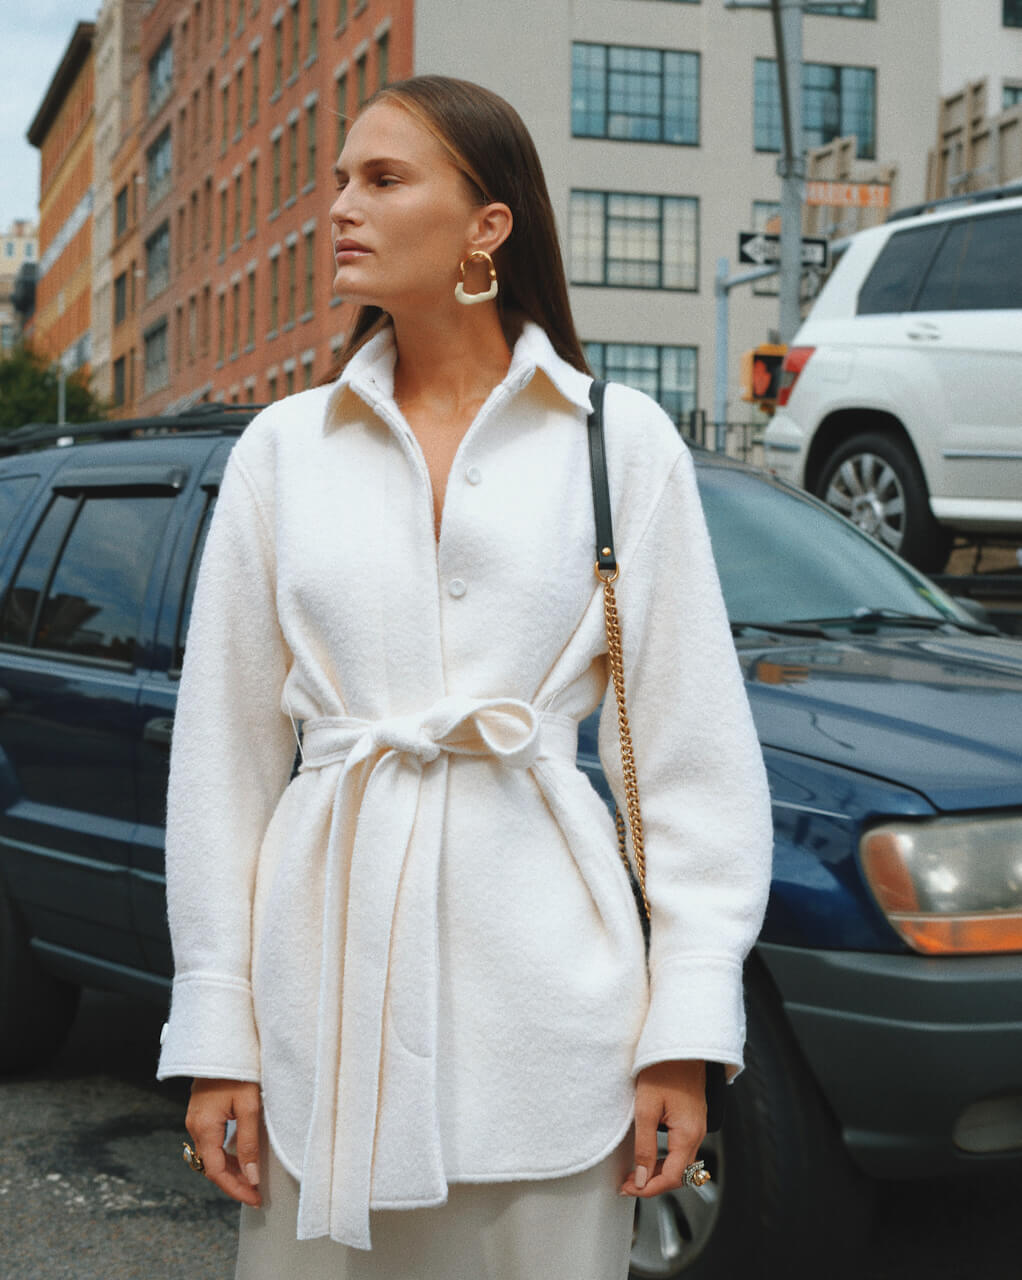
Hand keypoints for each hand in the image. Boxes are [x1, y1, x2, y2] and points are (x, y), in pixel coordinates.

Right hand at [186, 1078, 262, 1206]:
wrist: (222, 1042)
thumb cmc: (238, 1070)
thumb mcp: (249, 1106)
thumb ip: (249, 1143)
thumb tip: (251, 1177)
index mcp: (204, 1128)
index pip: (217, 1172)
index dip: (236, 1189)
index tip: (255, 1198)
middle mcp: (194, 1126)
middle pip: (212, 1166)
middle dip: (234, 1182)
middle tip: (256, 1192)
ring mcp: (195, 1120)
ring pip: (210, 1155)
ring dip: (230, 1168)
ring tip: (252, 1178)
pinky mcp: (201, 1113)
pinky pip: (211, 1142)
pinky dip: (225, 1154)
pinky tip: (241, 1155)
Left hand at [620, 1060, 706, 1197]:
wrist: (679, 1043)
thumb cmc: (663, 1069)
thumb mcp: (646, 1109)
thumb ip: (644, 1146)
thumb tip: (640, 1178)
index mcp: (689, 1134)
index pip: (672, 1178)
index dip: (649, 1189)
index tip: (629, 1189)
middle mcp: (697, 1133)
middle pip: (678, 1174)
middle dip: (652, 1183)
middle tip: (628, 1183)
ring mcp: (697, 1126)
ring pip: (680, 1163)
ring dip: (658, 1171)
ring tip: (634, 1172)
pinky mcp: (692, 1119)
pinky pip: (681, 1148)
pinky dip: (665, 1158)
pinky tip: (649, 1155)